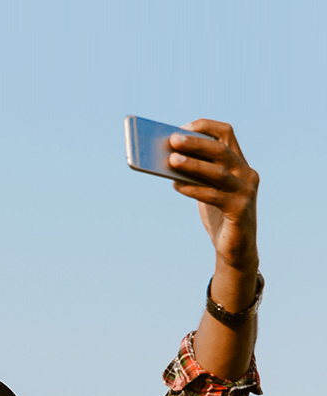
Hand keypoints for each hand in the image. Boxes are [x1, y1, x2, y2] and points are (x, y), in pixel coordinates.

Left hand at [168, 120, 258, 271]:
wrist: (235, 248)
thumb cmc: (218, 216)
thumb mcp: (207, 190)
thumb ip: (195, 175)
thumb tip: (167, 159)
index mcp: (239, 163)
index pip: (226, 133)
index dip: (205, 127)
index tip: (182, 127)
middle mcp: (246, 172)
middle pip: (220, 150)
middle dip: (196, 143)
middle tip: (172, 139)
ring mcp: (245, 191)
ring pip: (218, 172)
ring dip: (193, 164)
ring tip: (171, 160)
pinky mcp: (240, 210)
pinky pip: (214, 196)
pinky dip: (194, 189)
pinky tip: (176, 186)